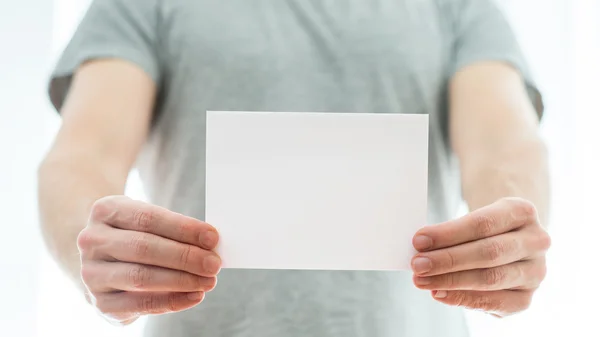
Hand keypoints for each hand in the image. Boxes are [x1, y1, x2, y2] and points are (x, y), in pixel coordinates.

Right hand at [77, 196, 220, 324]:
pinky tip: (195, 296)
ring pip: (141, 276)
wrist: (104, 263)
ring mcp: (92, 273)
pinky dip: (172, 301)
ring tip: (208, 281)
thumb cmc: (135, 235)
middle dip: (185, 256)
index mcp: (105, 211)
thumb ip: (173, 231)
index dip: (183, 228)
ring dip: (181, 280)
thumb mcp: (147, 222)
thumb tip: (210, 244)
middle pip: (144, 247)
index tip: (212, 237)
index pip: (149, 218)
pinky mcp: (100, 302)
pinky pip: (140, 305)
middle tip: (214, 263)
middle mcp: (92, 240)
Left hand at [410, 197, 550, 316]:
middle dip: (447, 260)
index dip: (448, 233)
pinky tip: (439, 293)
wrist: (509, 241)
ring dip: (451, 281)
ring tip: (422, 280)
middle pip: (488, 252)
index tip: (419, 240)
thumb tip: (421, 248)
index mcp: (522, 211)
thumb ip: (452, 232)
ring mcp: (536, 271)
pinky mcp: (527, 297)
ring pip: (491, 278)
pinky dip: (463, 299)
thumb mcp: (473, 219)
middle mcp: (536, 241)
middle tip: (417, 264)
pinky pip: (494, 302)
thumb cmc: (483, 229)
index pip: (483, 223)